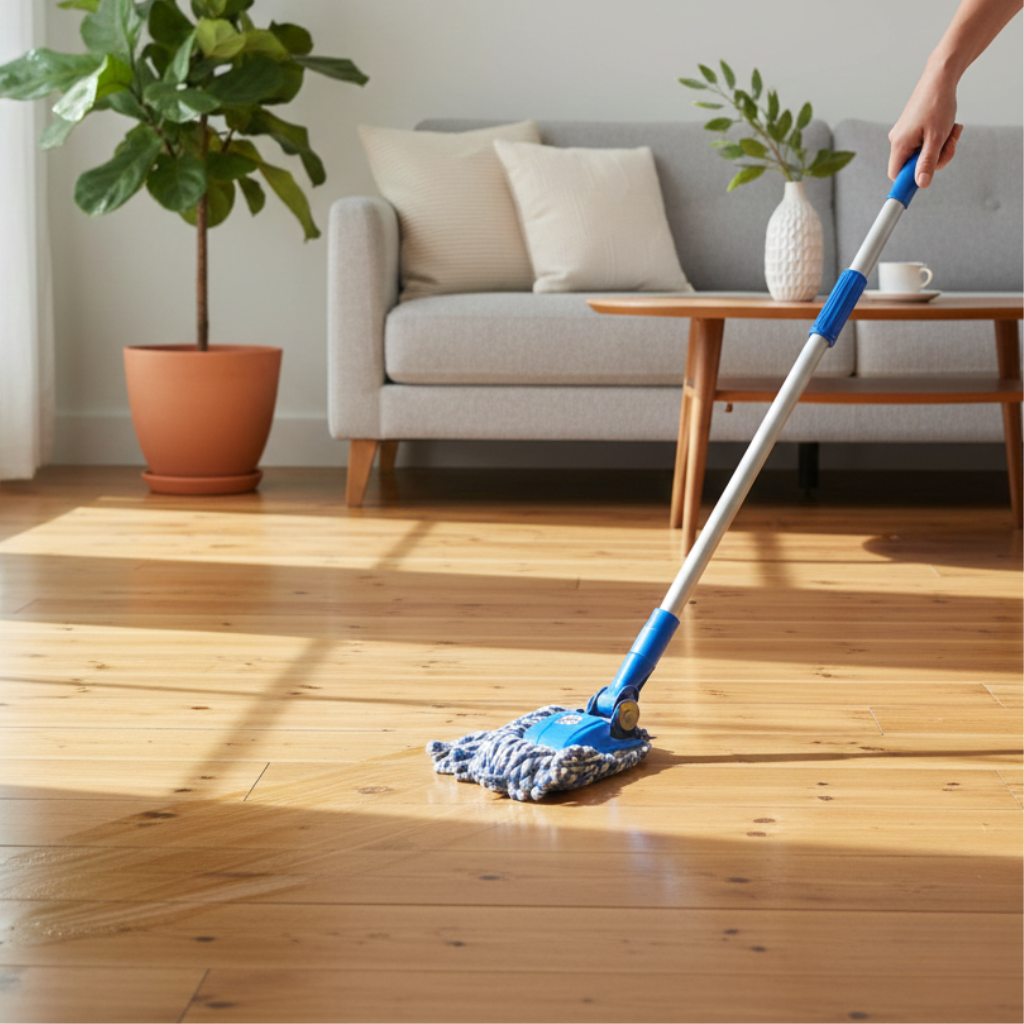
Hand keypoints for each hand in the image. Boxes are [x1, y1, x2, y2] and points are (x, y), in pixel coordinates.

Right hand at [888, 66, 963, 187]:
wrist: (940, 77)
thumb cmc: (938, 104)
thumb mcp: (936, 138)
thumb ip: (928, 163)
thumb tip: (921, 184)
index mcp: (899, 144)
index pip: (896, 175)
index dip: (909, 180)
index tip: (923, 181)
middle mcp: (898, 140)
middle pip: (913, 165)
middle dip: (935, 159)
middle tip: (949, 144)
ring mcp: (904, 134)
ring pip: (922, 154)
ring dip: (940, 147)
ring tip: (951, 130)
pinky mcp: (912, 129)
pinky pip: (924, 143)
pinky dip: (938, 139)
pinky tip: (947, 127)